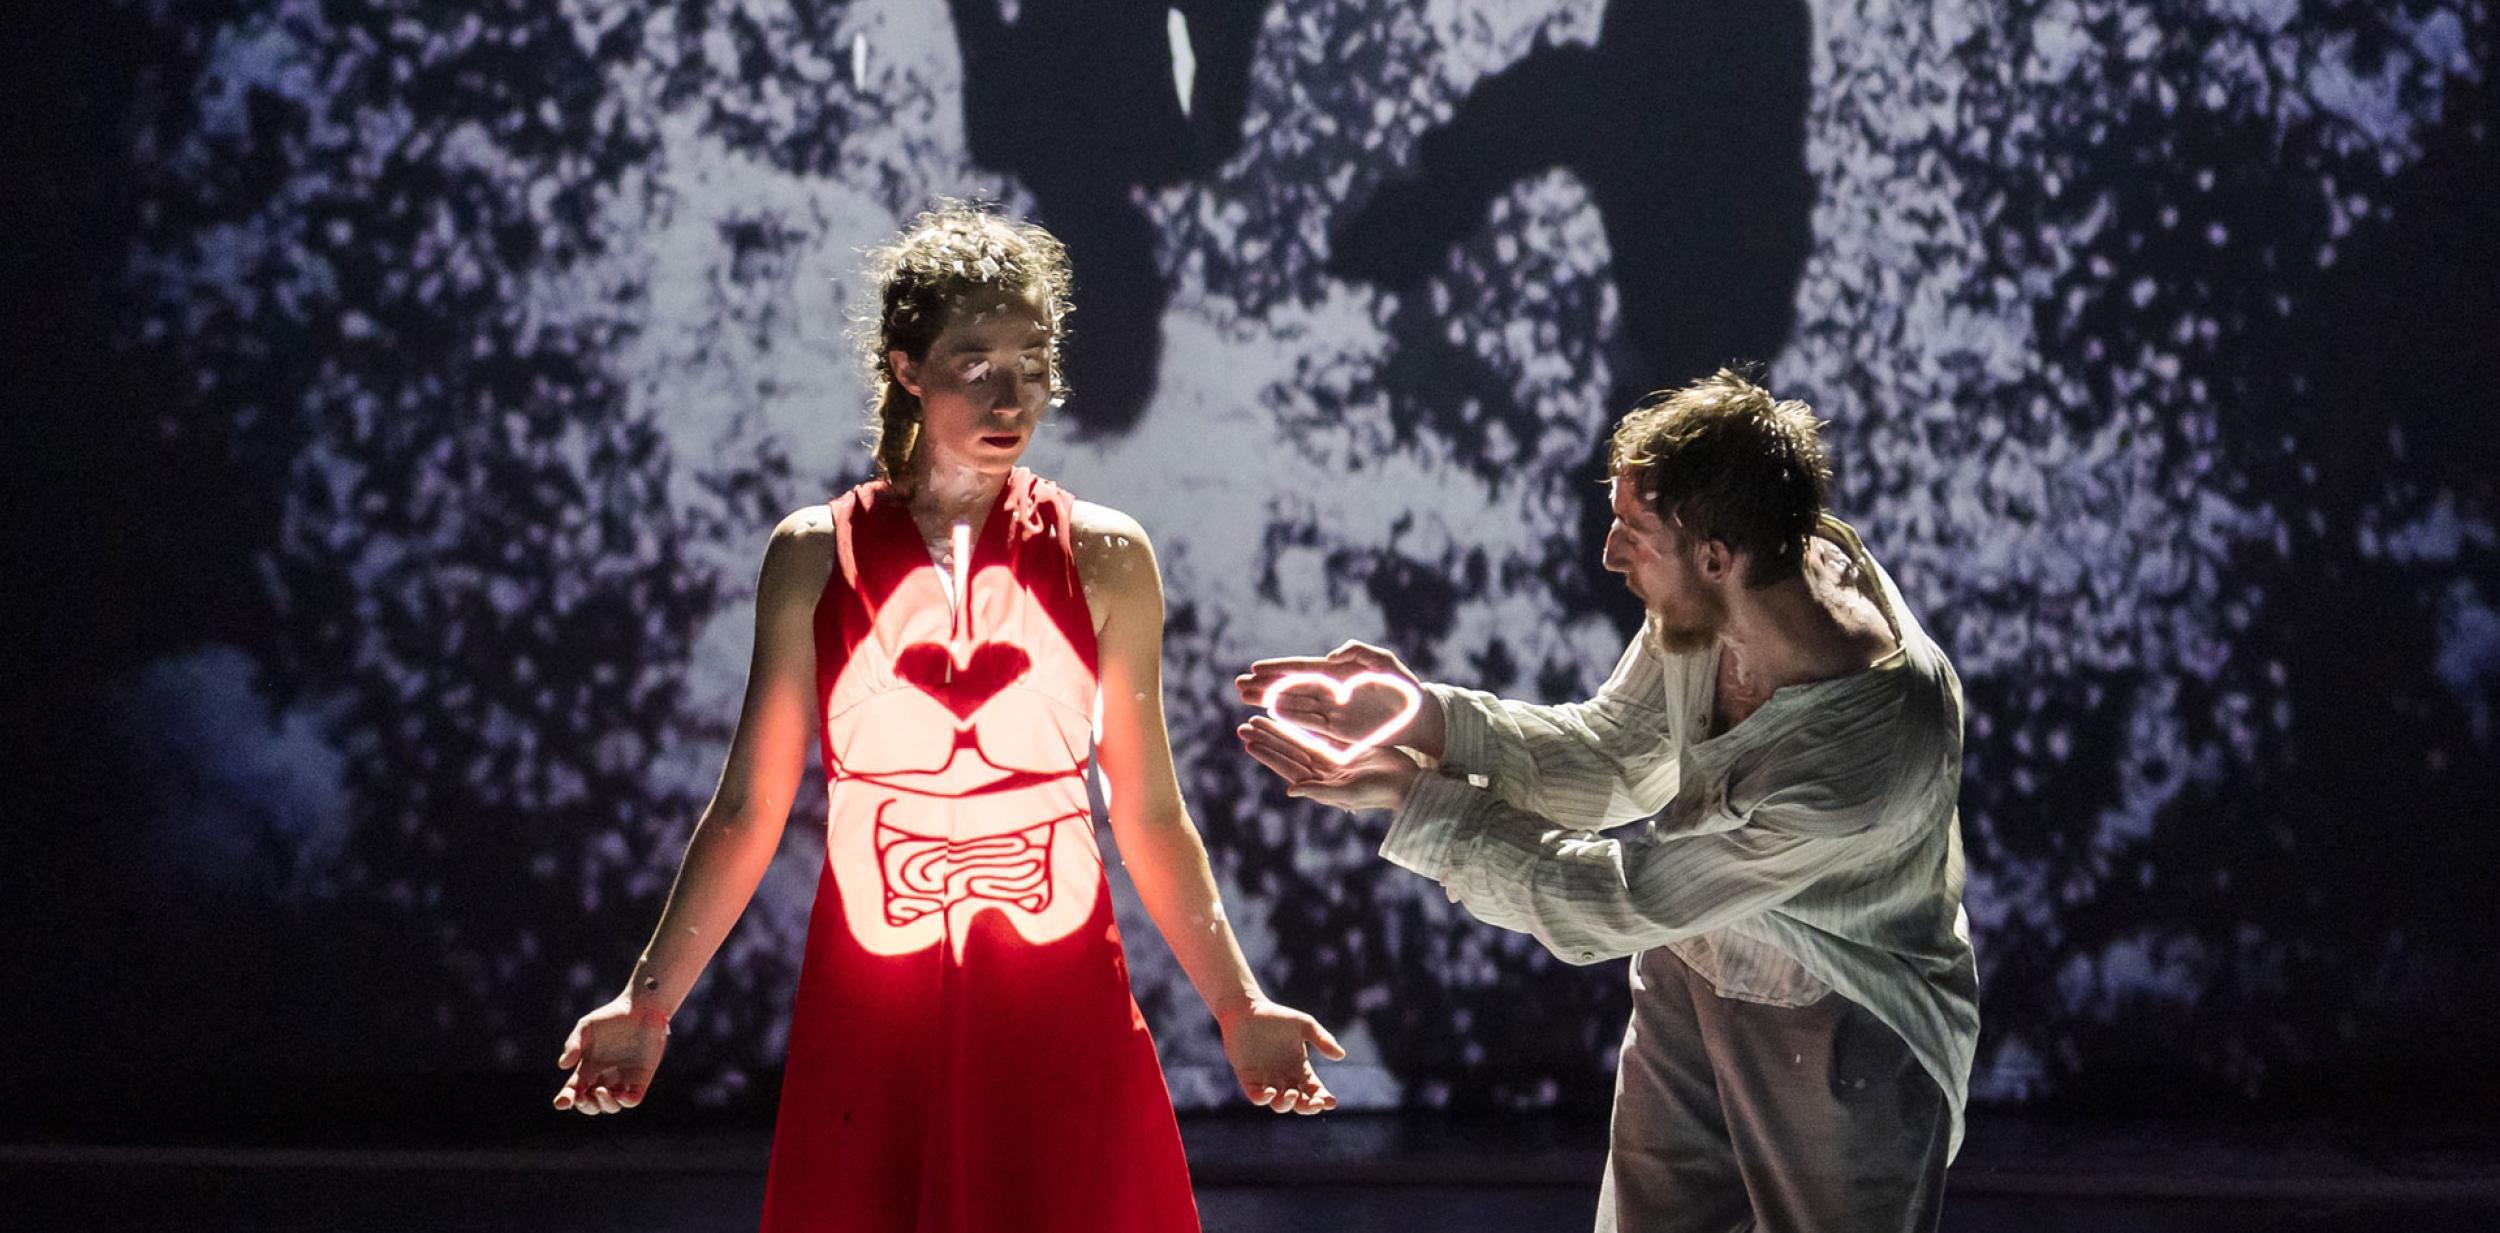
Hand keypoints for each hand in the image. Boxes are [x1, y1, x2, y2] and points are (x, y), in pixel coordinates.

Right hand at [553, 996, 668, 1114]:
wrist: (641, 1008)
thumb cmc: (611, 1016)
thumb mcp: (587, 1027)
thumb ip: (574, 1044)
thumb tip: (563, 1065)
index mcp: (588, 1069)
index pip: (573, 1091)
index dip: (565, 1100)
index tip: (562, 1103)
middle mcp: (604, 1078)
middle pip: (591, 1104)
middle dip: (585, 1106)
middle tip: (582, 1097)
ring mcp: (623, 1080)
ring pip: (612, 1106)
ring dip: (604, 1104)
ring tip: (600, 1091)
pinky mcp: (641, 1078)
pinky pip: (633, 1099)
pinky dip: (626, 1102)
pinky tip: (619, 1095)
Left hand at [1218, 998, 1346, 1114]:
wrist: (1246, 1010)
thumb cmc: (1276, 1016)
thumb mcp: (1304, 1025)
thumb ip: (1322, 1039)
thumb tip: (1341, 1055)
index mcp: (1300, 1068)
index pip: (1314, 1090)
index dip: (1323, 1099)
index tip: (1330, 1102)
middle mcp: (1284, 1078)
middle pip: (1299, 1103)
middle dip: (1308, 1107)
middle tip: (1314, 1102)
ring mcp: (1266, 1080)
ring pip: (1279, 1104)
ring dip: (1287, 1104)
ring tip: (1292, 1093)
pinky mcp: (1248, 1079)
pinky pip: (1256, 1096)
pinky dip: (1263, 1098)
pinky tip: (1271, 1092)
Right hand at [1235, 640, 1445, 759]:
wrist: (1418, 713)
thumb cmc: (1403, 684)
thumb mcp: (1384, 662)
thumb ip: (1360, 652)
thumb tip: (1332, 657)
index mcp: (1337, 672)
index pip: (1302, 669)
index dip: (1279, 669)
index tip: (1255, 668)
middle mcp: (1329, 691)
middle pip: (1290, 687)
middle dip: (1265, 685)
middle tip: (1238, 684)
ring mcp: (1331, 711)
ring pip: (1294, 705)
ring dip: (1270, 702)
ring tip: (1245, 698)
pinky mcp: (1338, 730)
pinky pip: (1309, 724)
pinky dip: (1290, 719)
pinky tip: (1272, 715)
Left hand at [1237, 716, 1422, 813]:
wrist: (1405, 785)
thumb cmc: (1379, 793)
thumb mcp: (1348, 793)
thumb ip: (1319, 791)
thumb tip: (1290, 790)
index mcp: (1319, 785)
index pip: (1287, 766)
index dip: (1268, 753)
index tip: (1248, 741)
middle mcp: (1321, 774)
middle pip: (1288, 752)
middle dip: (1267, 738)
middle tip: (1244, 724)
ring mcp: (1331, 763)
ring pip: (1299, 743)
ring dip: (1279, 732)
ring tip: (1259, 718)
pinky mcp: (1344, 753)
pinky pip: (1317, 737)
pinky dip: (1302, 728)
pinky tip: (1289, 718)